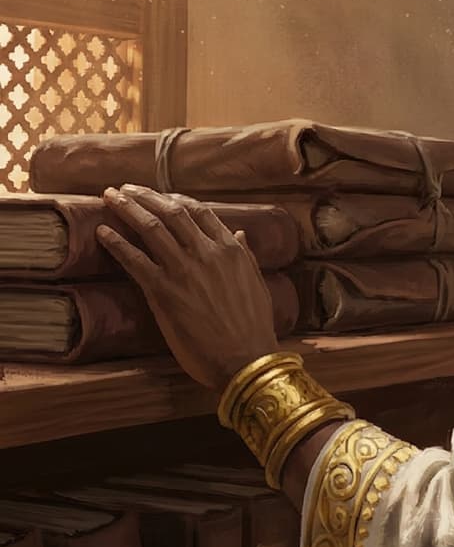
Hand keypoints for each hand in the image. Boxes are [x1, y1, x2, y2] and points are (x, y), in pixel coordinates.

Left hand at [95, 185, 281, 389]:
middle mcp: (207, 253)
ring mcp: (183, 270)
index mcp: (231, 250)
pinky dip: (117, 242)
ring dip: (127, 209)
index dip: (175, 199)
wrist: (245, 357)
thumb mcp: (257, 284)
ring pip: (151, 227)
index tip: (158, 195)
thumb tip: (239, 233)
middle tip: (125, 189)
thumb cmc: (253, 326)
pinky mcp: (163, 291)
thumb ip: (246, 255)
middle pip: (170, 213)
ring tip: (110, 197)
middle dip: (144, 196)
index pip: (199, 212)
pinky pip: (135, 259)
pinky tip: (102, 232)